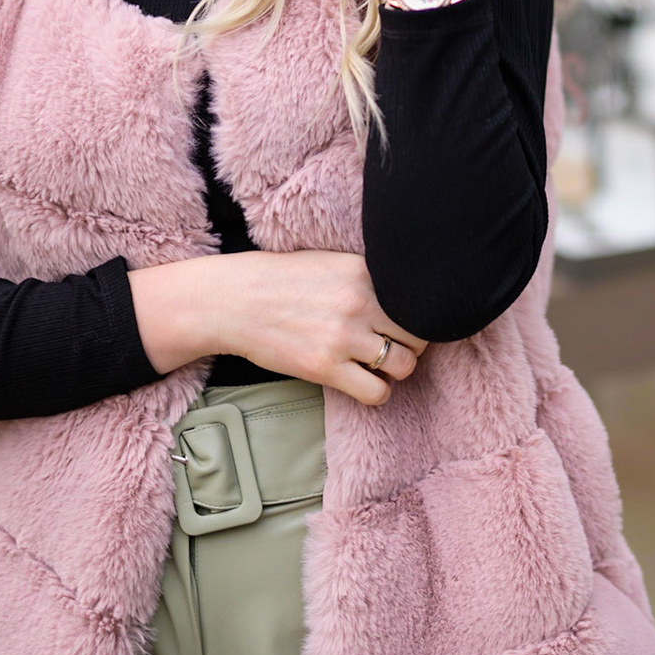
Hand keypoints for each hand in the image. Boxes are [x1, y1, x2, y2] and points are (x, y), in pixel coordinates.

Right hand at [131, 251, 427, 405]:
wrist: (234, 299)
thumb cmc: (283, 280)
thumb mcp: (333, 262)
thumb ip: (369, 277)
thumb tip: (407, 297)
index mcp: (365, 272)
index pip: (419, 300)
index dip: (420, 315)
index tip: (408, 323)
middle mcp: (360, 302)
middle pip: (419, 335)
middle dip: (413, 344)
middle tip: (394, 346)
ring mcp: (343, 336)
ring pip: (404, 365)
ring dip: (397, 370)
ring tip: (379, 365)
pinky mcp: (325, 367)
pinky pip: (377, 392)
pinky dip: (378, 392)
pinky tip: (364, 382)